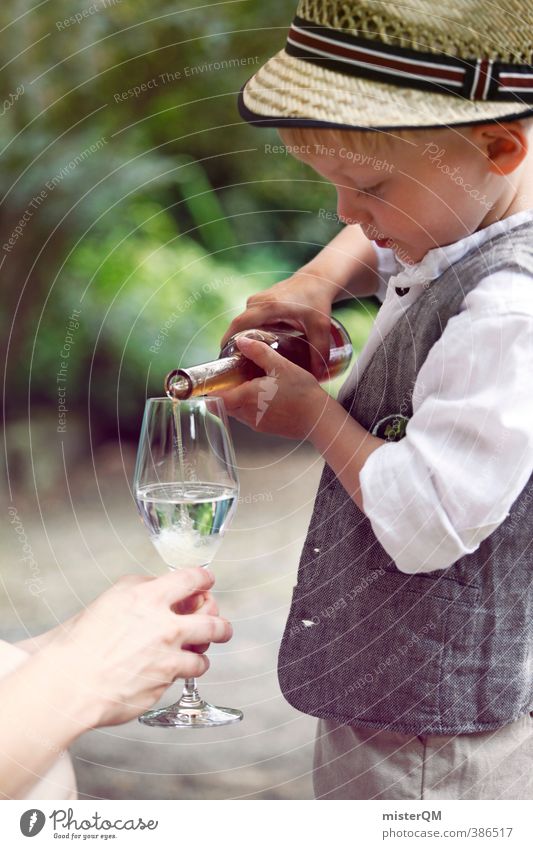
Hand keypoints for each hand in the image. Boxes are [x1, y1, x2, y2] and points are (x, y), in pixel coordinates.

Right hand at [43, 568, 231, 727]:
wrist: (69, 683)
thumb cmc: (81, 642)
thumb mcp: (111, 599)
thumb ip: (141, 589)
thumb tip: (159, 588)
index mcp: (149, 598)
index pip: (192, 579)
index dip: (204, 579)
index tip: (207, 581)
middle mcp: (165, 627)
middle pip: (213, 621)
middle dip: (222, 625)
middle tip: (222, 628)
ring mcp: (168, 658)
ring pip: (203, 656)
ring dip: (201, 655)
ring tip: (196, 656)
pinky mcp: (164, 684)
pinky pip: (181, 678)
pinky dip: (177, 675)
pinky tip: (167, 673)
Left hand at [218, 335, 327, 438]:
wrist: (319, 419)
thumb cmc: (302, 393)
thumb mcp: (281, 366)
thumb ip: (259, 352)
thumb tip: (241, 341)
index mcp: (247, 397)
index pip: (215, 400)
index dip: (210, 391)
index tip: (213, 380)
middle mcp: (247, 414)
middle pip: (224, 405)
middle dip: (225, 392)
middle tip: (234, 376)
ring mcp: (256, 424)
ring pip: (236, 412)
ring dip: (238, 399)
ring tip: (251, 383)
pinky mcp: (265, 429)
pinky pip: (249, 417)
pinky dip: (250, 407)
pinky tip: (265, 396)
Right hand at [220, 270, 335, 378]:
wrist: (316, 279)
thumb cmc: (317, 301)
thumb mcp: (321, 327)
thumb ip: (320, 351)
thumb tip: (317, 374)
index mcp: (271, 307)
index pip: (241, 324)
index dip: (229, 340)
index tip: (225, 358)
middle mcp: (259, 302)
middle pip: (237, 326)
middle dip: (233, 345)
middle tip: (235, 367)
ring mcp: (256, 300)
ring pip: (241, 323)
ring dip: (240, 339)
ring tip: (243, 361)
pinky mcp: (257, 302)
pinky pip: (247, 319)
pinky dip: (246, 332)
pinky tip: (252, 348)